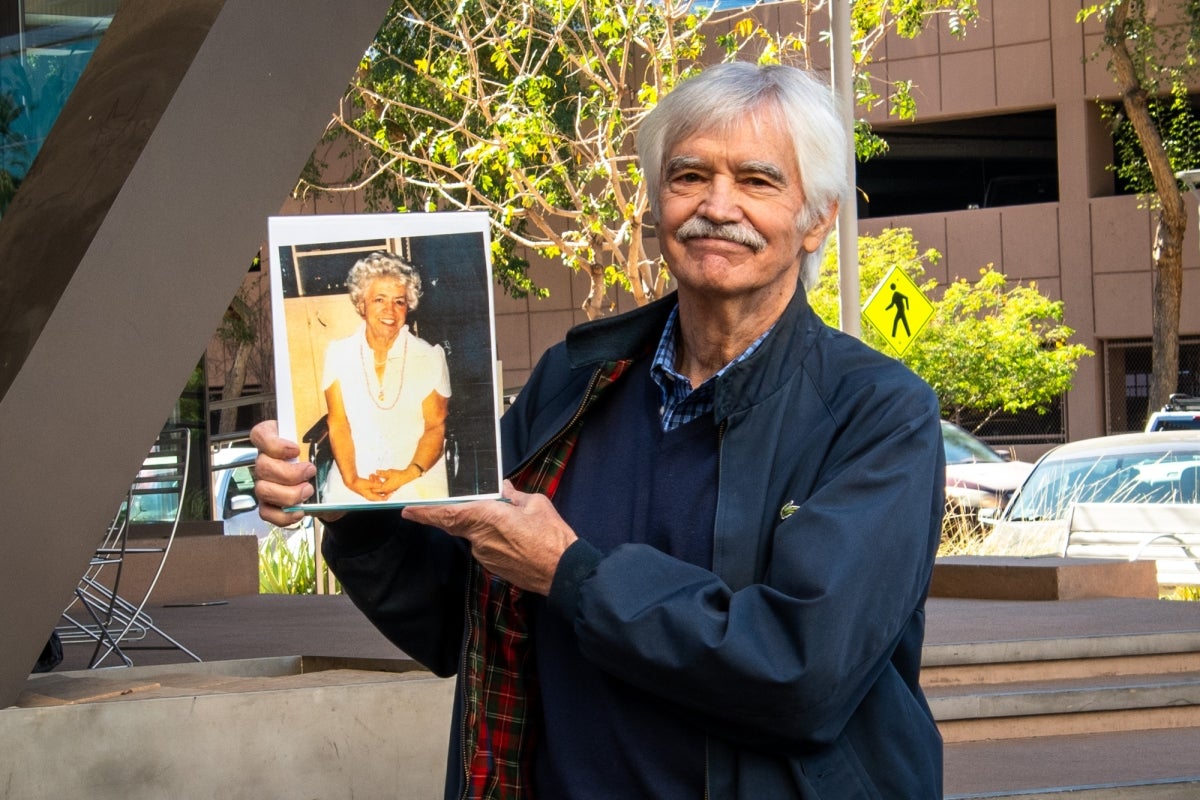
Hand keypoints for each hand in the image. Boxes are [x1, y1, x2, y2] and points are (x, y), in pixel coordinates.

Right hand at [249, 421, 342, 523]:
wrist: (334, 487)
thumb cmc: (327, 459)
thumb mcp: (328, 442)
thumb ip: (327, 433)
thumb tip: (336, 428)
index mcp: (276, 439)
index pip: (260, 435)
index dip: (273, 444)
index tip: (295, 450)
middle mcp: (267, 460)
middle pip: (262, 466)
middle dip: (289, 473)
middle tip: (310, 473)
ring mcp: (266, 482)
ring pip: (263, 490)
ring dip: (287, 494)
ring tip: (308, 492)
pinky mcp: (270, 503)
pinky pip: (266, 512)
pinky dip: (283, 515)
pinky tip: (299, 511)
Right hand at [347, 475, 390, 500]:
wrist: (352, 483)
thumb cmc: (358, 484)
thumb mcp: (368, 484)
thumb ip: (375, 485)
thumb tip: (382, 485)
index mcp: (371, 497)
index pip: (382, 499)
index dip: (388, 495)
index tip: (392, 492)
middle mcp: (371, 496)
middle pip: (382, 495)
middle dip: (386, 491)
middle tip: (391, 487)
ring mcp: (370, 494)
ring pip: (379, 491)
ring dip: (381, 486)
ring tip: (383, 482)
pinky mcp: (369, 491)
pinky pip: (376, 489)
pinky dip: (378, 485)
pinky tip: (378, 480)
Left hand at [370, 466, 418, 497]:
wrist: (406, 476)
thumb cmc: (398, 475)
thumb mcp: (388, 472)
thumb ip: (381, 473)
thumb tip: (376, 472)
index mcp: (385, 488)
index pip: (374, 489)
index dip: (371, 483)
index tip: (369, 477)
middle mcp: (387, 490)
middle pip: (377, 489)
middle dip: (374, 482)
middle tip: (371, 476)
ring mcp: (389, 490)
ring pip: (380, 488)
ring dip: (377, 482)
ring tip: (376, 476)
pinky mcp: (392, 488)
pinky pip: (384, 487)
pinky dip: (381, 483)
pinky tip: (381, 477)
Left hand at [402, 481, 576, 594]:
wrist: (562, 572)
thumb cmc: (551, 536)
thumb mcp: (536, 504)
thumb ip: (514, 496)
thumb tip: (504, 490)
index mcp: (487, 518)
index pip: (448, 514)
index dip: (425, 512)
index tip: (407, 510)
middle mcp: (480, 539)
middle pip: (456, 524)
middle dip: (444, 516)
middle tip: (432, 508)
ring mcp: (486, 556)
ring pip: (474, 535)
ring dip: (481, 526)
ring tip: (506, 520)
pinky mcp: (494, 567)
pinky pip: (486, 547)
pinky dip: (492, 538)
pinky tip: (511, 536)